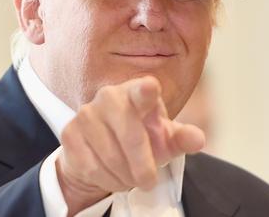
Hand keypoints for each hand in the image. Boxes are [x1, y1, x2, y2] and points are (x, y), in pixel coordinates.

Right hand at [55, 76, 204, 215]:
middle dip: (142, 163)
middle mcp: (110, 96)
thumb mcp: (165, 140)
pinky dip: (107, 179)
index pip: (143, 90)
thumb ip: (182, 138)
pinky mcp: (70, 134)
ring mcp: (87, 113)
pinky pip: (92, 166)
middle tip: (149, 181)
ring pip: (110, 155)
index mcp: (137, 92)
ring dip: (125, 175)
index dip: (146, 91)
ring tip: (132, 177)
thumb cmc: (142, 139)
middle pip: (130, 133)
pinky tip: (114, 176)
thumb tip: (198, 139)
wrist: (105, 153)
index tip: (150, 88)